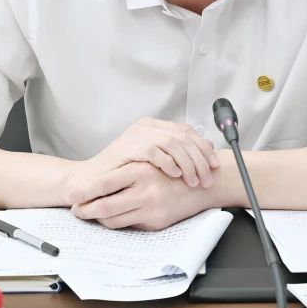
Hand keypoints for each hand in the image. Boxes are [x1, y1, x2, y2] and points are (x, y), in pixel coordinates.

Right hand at [67, 117, 218, 201]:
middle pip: (182, 137)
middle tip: (208, 177)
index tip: (214, 164)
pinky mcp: (127, 147)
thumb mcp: (153, 162)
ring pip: (172, 143)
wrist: (91, 181)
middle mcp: (146, 127)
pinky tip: (176, 175)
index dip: (203, 147)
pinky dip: (168, 163)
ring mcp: (136, 135)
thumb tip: (206, 151)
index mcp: (153, 126)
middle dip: (199, 158)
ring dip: (188, 163)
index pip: (186, 131)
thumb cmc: (123, 174)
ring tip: (194, 180)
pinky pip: (154, 151)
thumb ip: (175, 154)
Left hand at [70, 161, 212, 230]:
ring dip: (99, 218)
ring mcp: (151, 209)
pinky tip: (111, 216)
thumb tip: (96, 185)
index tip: (70, 196)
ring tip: (89, 212)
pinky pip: (128, 226)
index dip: (84, 192)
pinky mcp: (156, 223)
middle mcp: (145, 191)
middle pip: (105, 207)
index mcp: (140, 171)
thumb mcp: (149, 163)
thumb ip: (127, 171)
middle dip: (86, 210)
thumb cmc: (174, 170)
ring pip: (114, 220)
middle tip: (75, 210)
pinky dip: (117, 222)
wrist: (205, 183)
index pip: (104, 183)